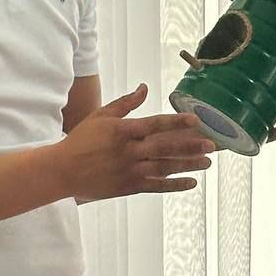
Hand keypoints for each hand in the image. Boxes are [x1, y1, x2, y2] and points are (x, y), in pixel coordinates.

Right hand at [57, 84, 213, 199]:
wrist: (62, 170)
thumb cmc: (80, 140)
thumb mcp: (101, 116)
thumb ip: (125, 103)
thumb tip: (145, 88)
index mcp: (123, 131)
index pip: (155, 124)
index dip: (177, 122)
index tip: (196, 120)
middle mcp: (129, 151)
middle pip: (165, 147)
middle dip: (191, 145)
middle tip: (212, 145)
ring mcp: (130, 170)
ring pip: (165, 167)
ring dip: (188, 165)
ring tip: (207, 162)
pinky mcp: (129, 187)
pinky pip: (156, 186)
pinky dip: (174, 185)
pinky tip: (191, 182)